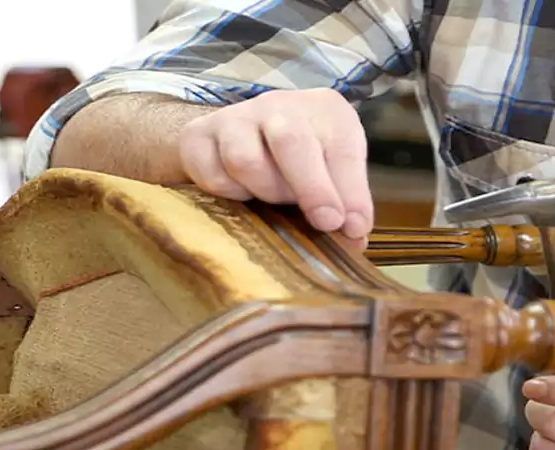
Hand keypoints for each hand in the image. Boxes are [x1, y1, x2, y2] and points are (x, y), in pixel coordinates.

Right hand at [178, 88, 372, 244]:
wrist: (238, 137)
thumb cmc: (299, 160)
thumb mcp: (332, 172)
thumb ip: (346, 202)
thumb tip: (355, 239)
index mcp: (324, 110)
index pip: (341, 146)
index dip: (351, 189)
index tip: (353, 226)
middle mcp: (280, 105)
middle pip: (292, 142)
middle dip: (312, 188)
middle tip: (325, 223)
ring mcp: (236, 117)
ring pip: (246, 160)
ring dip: (266, 191)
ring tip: (273, 200)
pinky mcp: (200, 136)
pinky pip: (214, 175)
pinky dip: (230, 194)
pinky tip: (242, 195)